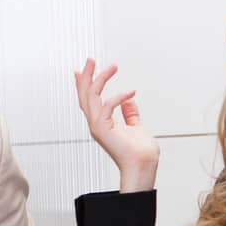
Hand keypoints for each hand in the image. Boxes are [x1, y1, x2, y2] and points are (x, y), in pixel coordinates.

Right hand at [74, 58, 158, 191]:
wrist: (143, 165)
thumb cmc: (140, 152)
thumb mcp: (136, 126)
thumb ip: (130, 113)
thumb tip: (129, 100)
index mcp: (102, 123)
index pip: (88, 100)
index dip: (84, 84)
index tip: (82, 70)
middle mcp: (96, 124)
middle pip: (85, 95)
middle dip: (86, 76)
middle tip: (90, 59)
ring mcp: (98, 127)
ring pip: (91, 97)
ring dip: (99, 79)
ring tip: (111, 67)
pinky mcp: (103, 129)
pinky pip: (106, 107)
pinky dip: (118, 97)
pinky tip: (130, 92)